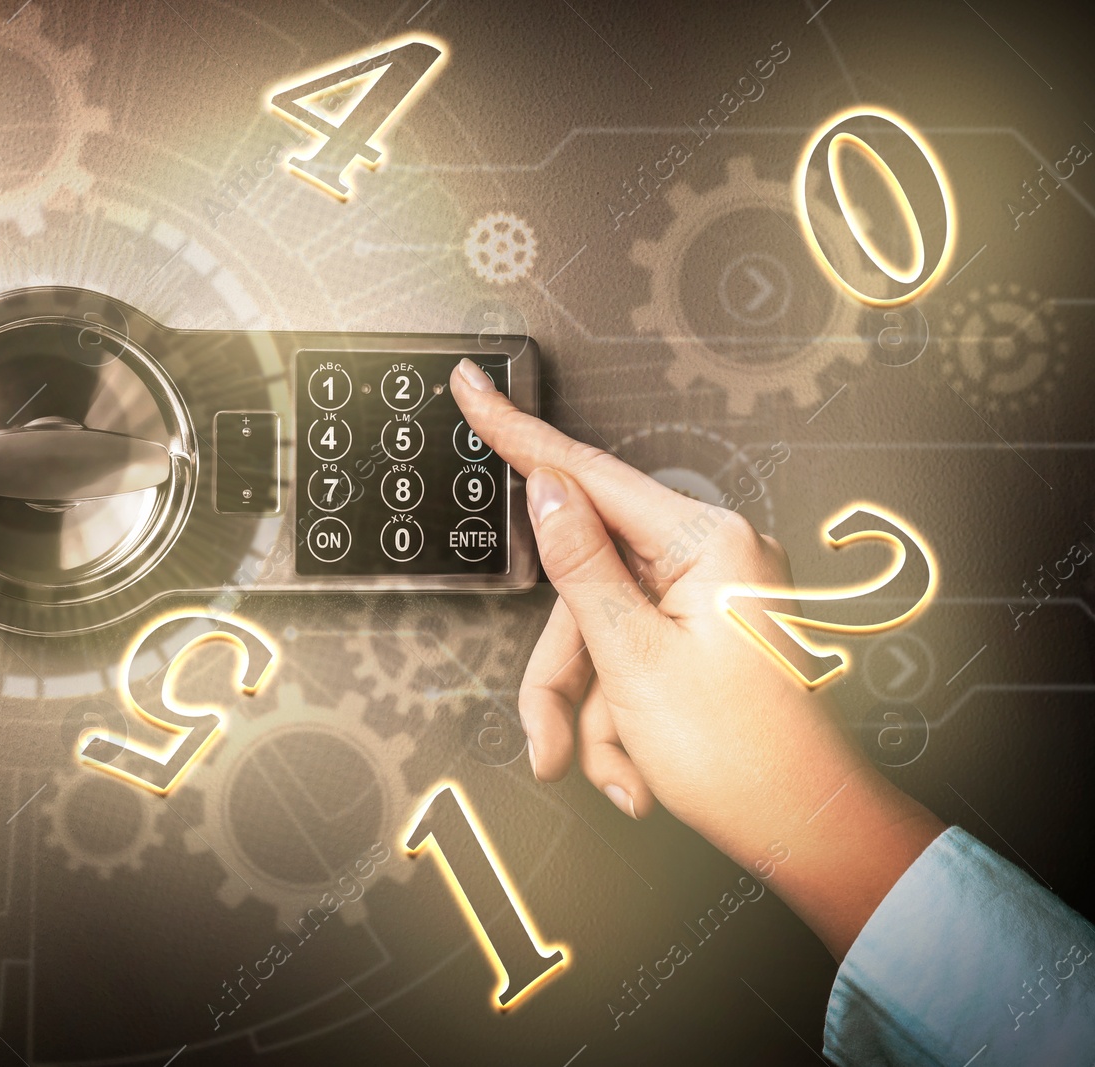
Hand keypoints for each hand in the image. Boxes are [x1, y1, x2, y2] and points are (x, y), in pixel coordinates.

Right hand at [450, 359, 942, 957]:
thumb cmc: (742, 755)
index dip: (517, 432)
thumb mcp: (634, 658)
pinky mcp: (705, 634)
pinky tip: (637, 770)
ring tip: (617, 772)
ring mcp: (709, 597)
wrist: (806, 832)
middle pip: (584, 587)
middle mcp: (712, 558)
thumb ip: (580, 566)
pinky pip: (630, 659)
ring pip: (600, 635)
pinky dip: (620, 719)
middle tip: (547, 739)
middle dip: (564, 676)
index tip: (474, 389)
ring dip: (593, 712)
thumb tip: (546, 490)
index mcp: (706, 542)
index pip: (588, 473)